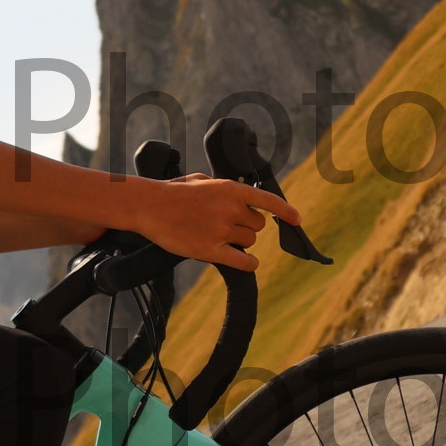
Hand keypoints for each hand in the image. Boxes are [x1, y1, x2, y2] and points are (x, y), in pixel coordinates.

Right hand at [130, 173, 301, 271]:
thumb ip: (226, 189)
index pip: (269, 201)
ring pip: (249, 242)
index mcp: (231, 189)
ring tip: (219, 237)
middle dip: (247, 227)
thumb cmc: (173, 192)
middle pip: (258, 226)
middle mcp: (230, 209)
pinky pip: (242, 262)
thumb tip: (243, 198)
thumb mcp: (204, 181)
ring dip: (240, 242)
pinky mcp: (210, 250)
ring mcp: (221, 230)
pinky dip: (248, 264)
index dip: (286, 211)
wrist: (148, 206)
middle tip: (229, 226)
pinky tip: (247, 263)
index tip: (297, 220)